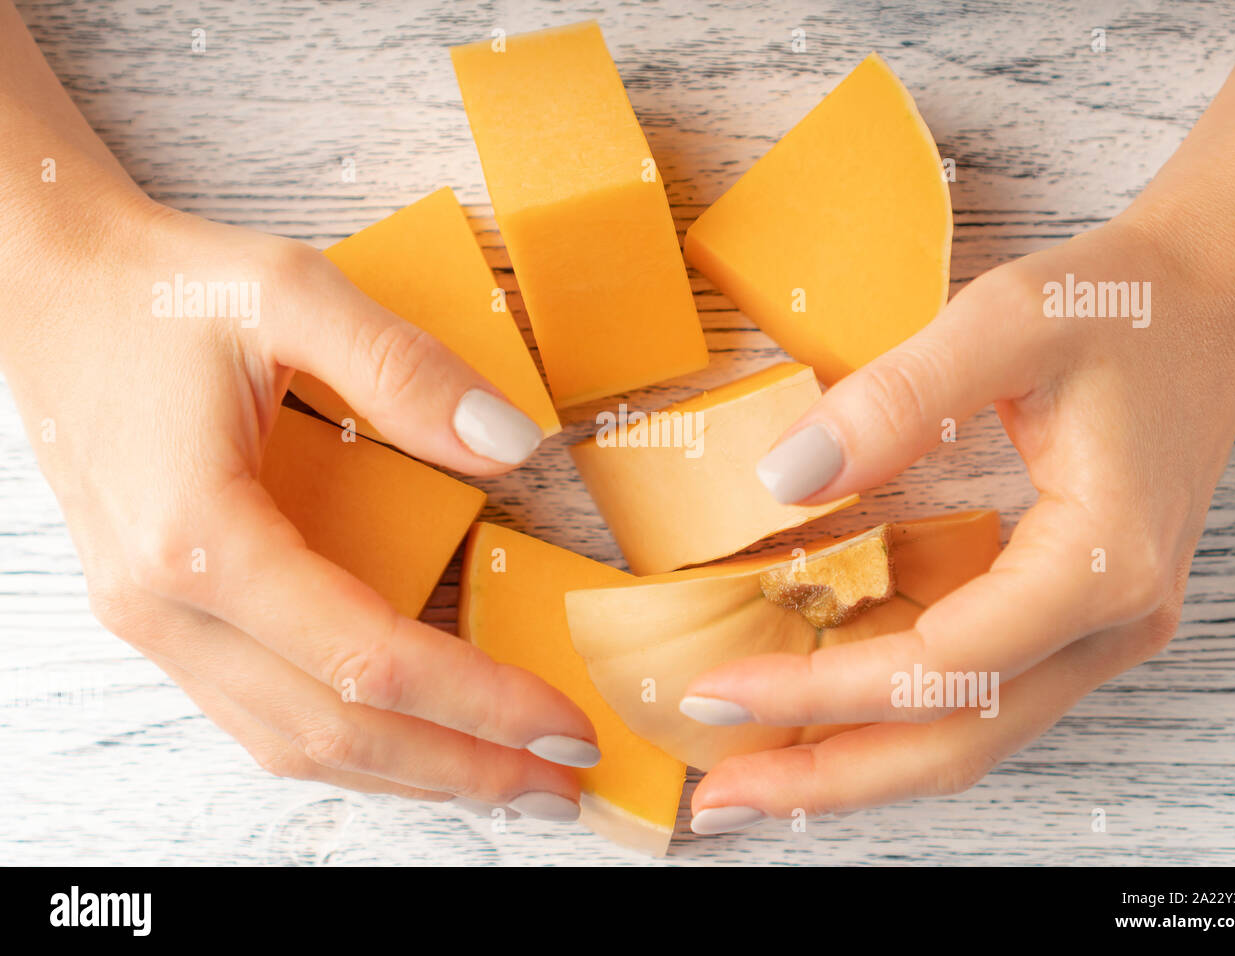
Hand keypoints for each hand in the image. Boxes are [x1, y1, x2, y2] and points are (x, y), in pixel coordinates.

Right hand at [0, 178, 597, 820]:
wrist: (50, 293)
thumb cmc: (160, 292)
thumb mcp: (291, 294)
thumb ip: (406, 371)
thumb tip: (514, 448)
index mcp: (199, 536)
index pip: (371, 659)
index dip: (482, 701)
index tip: (568, 726)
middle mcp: (166, 606)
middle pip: (338, 730)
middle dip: (462, 767)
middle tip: (562, 784)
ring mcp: (155, 625)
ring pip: (295, 742)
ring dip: (410, 771)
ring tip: (506, 778)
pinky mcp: (163, 619)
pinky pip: (264, 714)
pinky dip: (351, 741)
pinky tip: (414, 737)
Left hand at [680, 213, 1234, 832]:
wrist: (1202, 302)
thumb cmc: (1118, 305)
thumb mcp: (1002, 322)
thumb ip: (892, 399)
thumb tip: (786, 479)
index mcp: (1101, 561)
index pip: (944, 665)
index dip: (822, 689)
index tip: (719, 688)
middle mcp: (1110, 620)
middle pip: (959, 741)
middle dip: (830, 776)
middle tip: (719, 796)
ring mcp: (1097, 628)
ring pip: (970, 735)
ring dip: (857, 762)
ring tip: (751, 773)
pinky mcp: (1071, 615)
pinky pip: (977, 693)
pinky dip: (892, 715)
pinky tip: (819, 709)